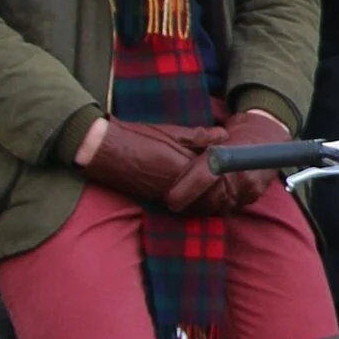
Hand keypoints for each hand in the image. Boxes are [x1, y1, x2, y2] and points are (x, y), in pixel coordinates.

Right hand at [75, 118, 227, 206]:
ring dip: (207, 202)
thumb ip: (199, 137)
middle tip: (230, 190)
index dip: (227, 180)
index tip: (234, 176)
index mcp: (185, 166)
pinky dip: (191, 204)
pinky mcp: (155, 199)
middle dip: (221, 196)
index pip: (216, 179)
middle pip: (210, 198)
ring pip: (196, 205)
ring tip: (215, 194)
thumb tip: (223, 135)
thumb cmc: (138, 137)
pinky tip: (195, 196)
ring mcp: (166, 195)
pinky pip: (181, 206)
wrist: (104, 150)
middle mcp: (177, 185)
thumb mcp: (171, 132)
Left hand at [165, 107, 288, 214]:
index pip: (202, 178)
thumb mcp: (216, 132)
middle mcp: (242, 175)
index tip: (169, 199)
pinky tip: (205, 199)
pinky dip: (215, 205)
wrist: (269, 138)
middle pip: (208, 198)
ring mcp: (249, 188)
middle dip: (189, 202)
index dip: (183, 191)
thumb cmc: (238, 135)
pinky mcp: (253, 196)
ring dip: (200, 205)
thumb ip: (196, 138)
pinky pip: (229, 207)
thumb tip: (181, 150)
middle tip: (174, 201)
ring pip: (218, 206)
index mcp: (230, 156)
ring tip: (187, 201)